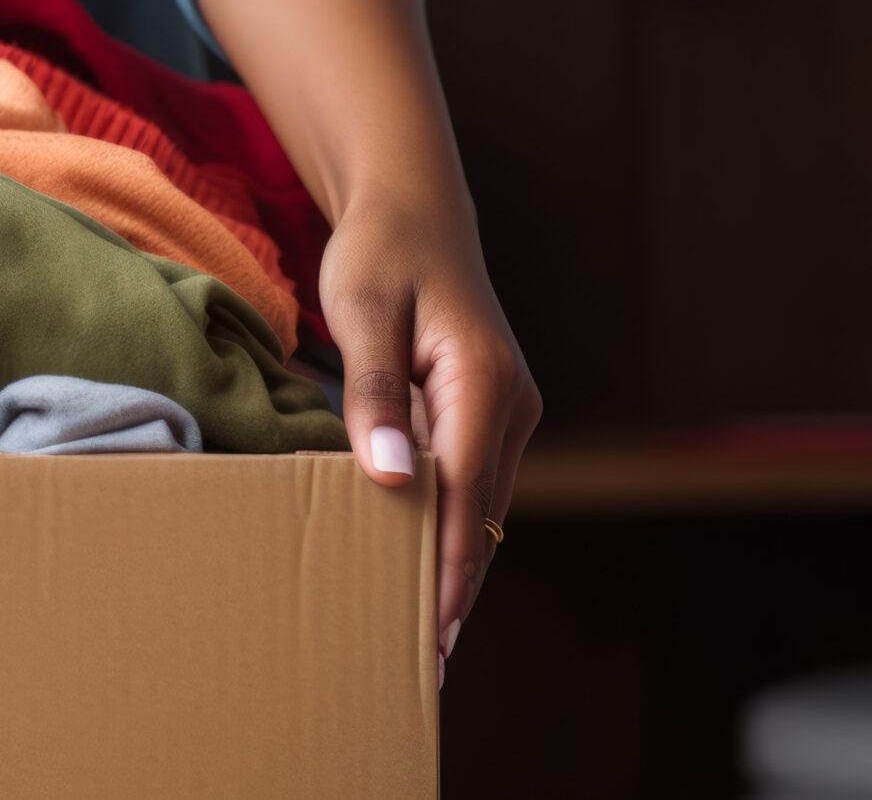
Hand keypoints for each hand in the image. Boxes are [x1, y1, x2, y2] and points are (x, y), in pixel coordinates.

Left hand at [322, 185, 540, 682]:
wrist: (412, 211)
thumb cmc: (381, 255)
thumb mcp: (363, 312)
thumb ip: (373, 393)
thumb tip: (392, 477)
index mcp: (483, 383)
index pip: (466, 495)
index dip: (449, 568)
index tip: (432, 631)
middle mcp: (508, 405)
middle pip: (481, 514)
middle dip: (454, 585)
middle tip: (421, 661)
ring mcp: (503, 411)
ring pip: (479, 505)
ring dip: (452, 562)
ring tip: (418, 634)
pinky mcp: (486, 413)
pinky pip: (469, 482)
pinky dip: (447, 525)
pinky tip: (416, 563)